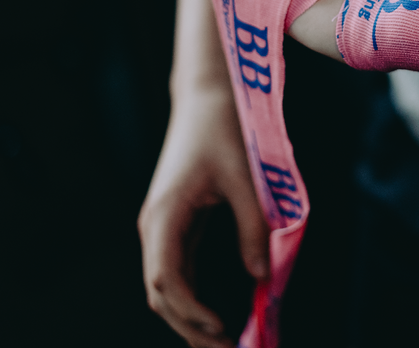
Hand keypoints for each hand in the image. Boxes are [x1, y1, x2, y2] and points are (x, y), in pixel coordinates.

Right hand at [139, 87, 268, 347]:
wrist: (206, 96)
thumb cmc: (224, 130)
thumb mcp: (244, 179)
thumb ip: (253, 228)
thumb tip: (263, 276)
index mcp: (165, 216)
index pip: (166, 280)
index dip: (191, 312)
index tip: (222, 329)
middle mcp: (155, 227)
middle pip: (161, 294)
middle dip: (190, 328)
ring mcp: (162, 227)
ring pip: (165, 287)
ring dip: (189, 319)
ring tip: (222, 344)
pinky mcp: (174, 224)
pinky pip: (177, 272)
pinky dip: (192, 299)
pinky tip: (213, 316)